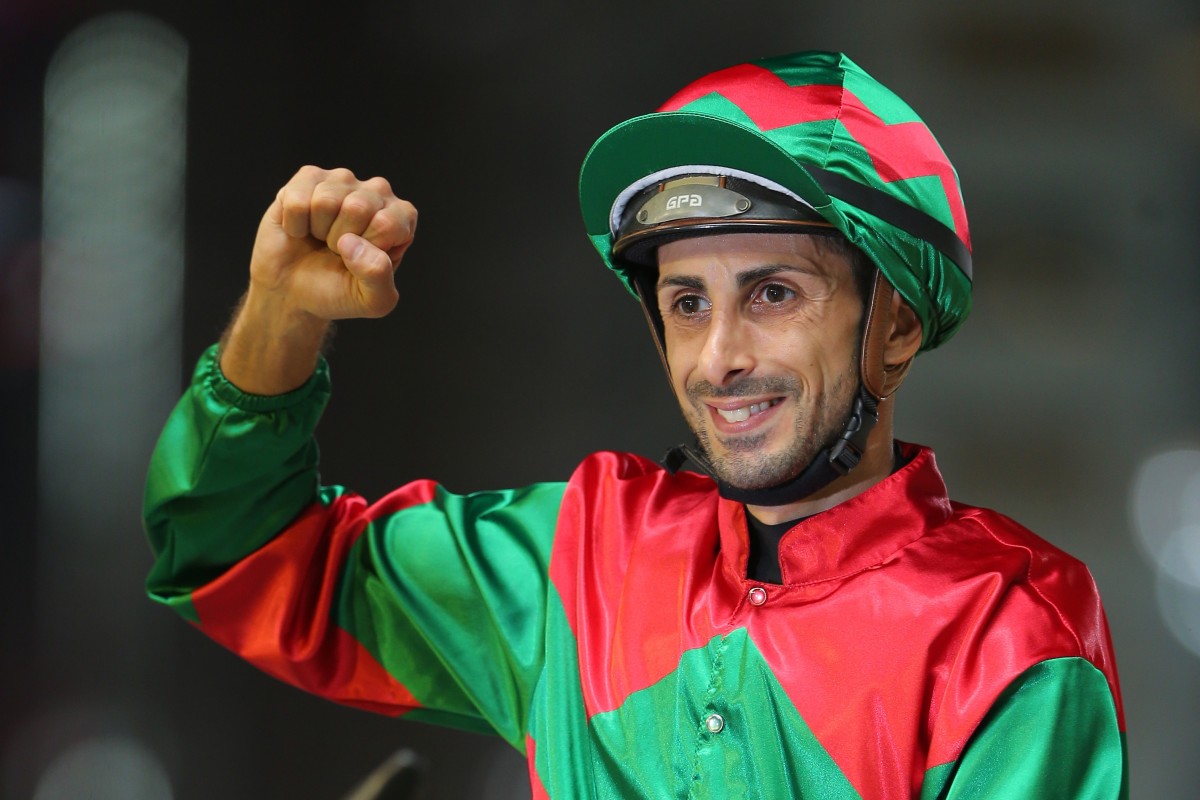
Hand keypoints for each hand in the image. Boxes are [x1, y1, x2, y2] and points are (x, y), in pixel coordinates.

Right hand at [249, 165, 416, 320]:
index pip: (388, 224)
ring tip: (320, 238)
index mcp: (399, 219)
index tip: (360, 261)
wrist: (294, 291)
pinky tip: (301, 229)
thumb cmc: (337, 291)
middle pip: (358, 207)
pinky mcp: (308, 177)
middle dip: (340, 240)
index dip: (368, 249)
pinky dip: (294, 224)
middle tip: (336, 250)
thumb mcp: (372, 301)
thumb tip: (354, 244)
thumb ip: (379, 277)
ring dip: (317, 230)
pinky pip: (297, 199)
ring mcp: (342, 181)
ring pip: (326, 201)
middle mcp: (376, 192)